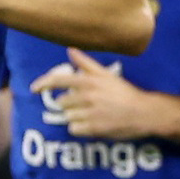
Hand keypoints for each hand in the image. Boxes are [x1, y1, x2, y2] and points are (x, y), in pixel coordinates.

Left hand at [31, 48, 157, 139]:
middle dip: (70, 104)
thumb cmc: (125, 93)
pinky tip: (93, 124)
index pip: (59, 80)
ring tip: (93, 114)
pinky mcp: (94, 128)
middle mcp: (88, 96)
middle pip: (62, 102)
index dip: (43, 84)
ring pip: (68, 116)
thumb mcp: (106, 75)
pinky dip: (80, 128)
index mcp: (90, 81)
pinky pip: (74, 129)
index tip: (34, 89)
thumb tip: (70, 49)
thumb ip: (86, 63)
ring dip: (76, 116)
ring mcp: (90, 113)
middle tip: (87, 104)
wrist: (145, 112)